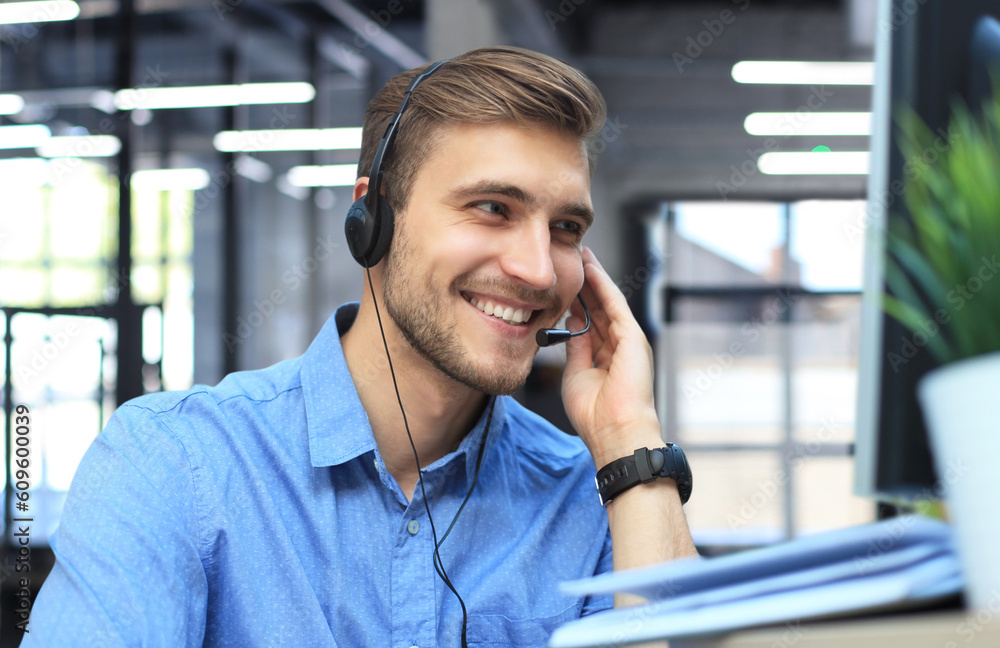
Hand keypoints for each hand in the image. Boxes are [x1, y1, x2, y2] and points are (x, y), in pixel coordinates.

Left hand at [562, 247, 661, 467]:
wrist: (614, 430)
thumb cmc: (594, 414)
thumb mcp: (576, 374)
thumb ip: (576, 348)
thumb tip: (571, 324)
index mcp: (605, 357)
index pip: (589, 322)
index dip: (576, 301)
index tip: (562, 283)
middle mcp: (619, 346)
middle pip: (599, 307)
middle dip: (585, 284)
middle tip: (571, 259)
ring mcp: (628, 340)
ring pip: (607, 301)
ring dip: (594, 277)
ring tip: (581, 254)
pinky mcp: (632, 337)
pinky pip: (615, 305)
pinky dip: (603, 285)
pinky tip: (591, 268)